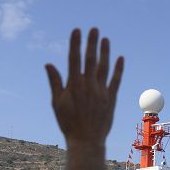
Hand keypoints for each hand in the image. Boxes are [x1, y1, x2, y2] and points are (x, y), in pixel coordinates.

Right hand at [45, 28, 122, 149]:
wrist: (86, 141)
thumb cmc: (68, 123)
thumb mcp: (56, 103)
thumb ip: (55, 82)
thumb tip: (48, 64)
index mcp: (74, 85)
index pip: (74, 59)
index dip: (75, 44)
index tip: (77, 30)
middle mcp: (89, 85)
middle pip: (90, 60)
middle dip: (92, 43)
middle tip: (94, 29)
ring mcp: (101, 91)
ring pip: (104, 67)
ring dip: (105, 52)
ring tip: (105, 39)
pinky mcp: (111, 99)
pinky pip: (116, 80)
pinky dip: (118, 69)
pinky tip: (120, 58)